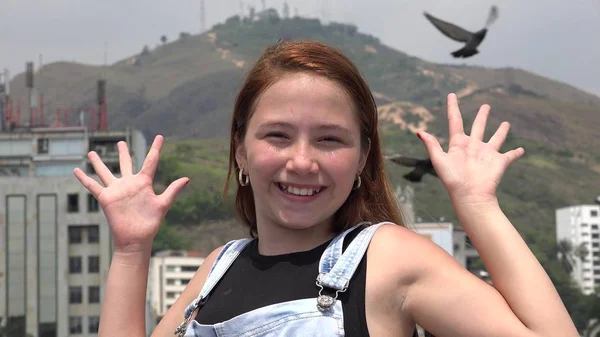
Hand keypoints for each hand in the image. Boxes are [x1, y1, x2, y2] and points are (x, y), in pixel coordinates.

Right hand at [73, 135, 188, 251]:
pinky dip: (84, 178)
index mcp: (144, 183)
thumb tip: (187, 178)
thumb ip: (173, 190)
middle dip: (123, 153)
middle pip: (125, 163)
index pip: (151, 161)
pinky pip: (92, 186)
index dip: (156, 148)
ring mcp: (117, 190)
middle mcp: (129, 184)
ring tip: (91, 152)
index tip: (160, 136)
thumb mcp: (163, 204)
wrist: (136, 239)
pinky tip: (76, 170)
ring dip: (98, 162)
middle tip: (120, 142)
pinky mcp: (106, 198)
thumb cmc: (151, 223)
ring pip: (105, 172)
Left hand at [417, 93, 523, 204]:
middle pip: (478, 127)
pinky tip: (521, 149)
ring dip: (501, 131)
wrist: (470, 196)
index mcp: (458, 145)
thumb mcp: (439, 160)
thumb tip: (419, 131)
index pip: (455, 121)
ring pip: (496, 138)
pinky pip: (510, 155)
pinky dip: (516, 152)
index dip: (453, 107)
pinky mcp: (499, 162)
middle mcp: (473, 147)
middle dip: (482, 116)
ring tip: (506, 123)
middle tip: (486, 106)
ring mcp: (487, 154)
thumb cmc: (453, 180)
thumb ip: (431, 145)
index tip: (451, 94)